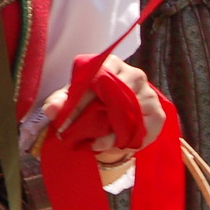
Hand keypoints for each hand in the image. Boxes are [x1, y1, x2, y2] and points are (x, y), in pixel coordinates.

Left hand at [40, 55, 165, 164]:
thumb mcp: (72, 99)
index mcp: (109, 64)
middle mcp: (132, 74)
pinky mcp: (158, 112)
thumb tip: (51, 110)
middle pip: (117, 95)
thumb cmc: (89, 100)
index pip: (96, 78)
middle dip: (96, 119)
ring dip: (112, 133)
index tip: (66, 121)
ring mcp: (148, 92)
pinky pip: (147, 129)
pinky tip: (116, 145)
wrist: (113, 111)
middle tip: (82, 136)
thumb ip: (60, 102)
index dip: (80, 101)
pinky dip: (130, 140)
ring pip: (132, 114)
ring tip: (97, 144)